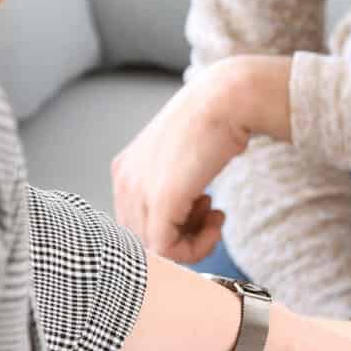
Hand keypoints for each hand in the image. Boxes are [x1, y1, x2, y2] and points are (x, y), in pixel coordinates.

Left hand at [111, 67, 255, 261]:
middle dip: (180, 235)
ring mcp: (138, 191)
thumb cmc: (214, 122)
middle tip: (210, 215)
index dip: (172, 224)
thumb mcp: (182, 157)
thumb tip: (184, 218)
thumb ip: (172, 185)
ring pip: (155, 249)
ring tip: (216, 217)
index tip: (201, 208)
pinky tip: (217, 221)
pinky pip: (169, 251)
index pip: (136, 221)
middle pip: (144, 237)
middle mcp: (124, 181)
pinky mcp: (160, 202)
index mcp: (124, 169)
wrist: (226, 99)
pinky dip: (197, 248)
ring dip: (192, 243)